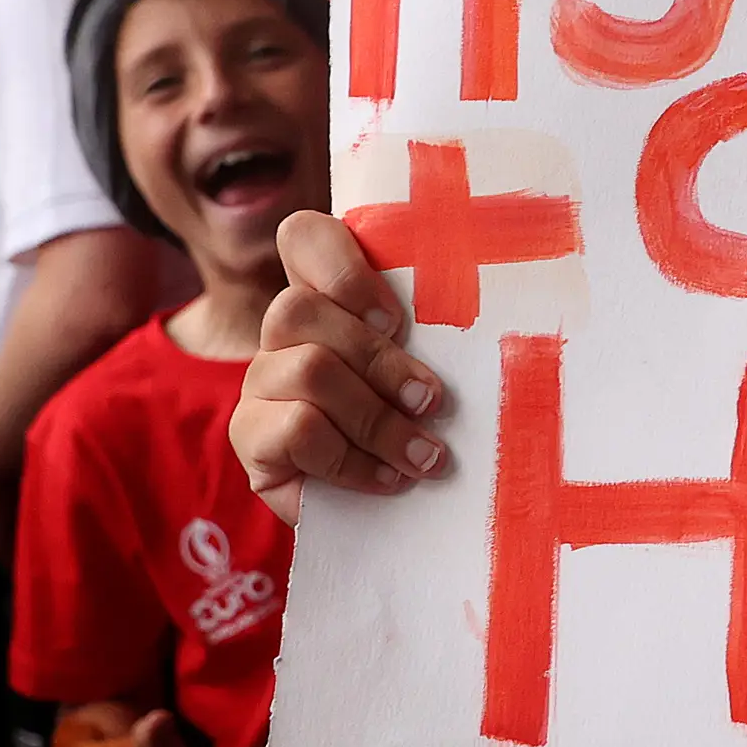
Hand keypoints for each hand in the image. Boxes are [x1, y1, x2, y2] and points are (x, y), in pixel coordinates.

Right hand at [231, 211, 444, 522]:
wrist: (377, 511)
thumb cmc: (415, 424)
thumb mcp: (429, 372)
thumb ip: (436, 336)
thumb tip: (496, 324)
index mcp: (328, 297)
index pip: (303, 236)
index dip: (341, 266)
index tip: (396, 319)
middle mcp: (284, 332)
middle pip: (300, 308)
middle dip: (381, 360)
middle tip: (432, 401)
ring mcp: (260, 382)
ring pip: (308, 370)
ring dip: (378, 419)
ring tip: (423, 455)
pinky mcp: (250, 436)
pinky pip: (298, 430)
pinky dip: (353, 459)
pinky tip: (388, 480)